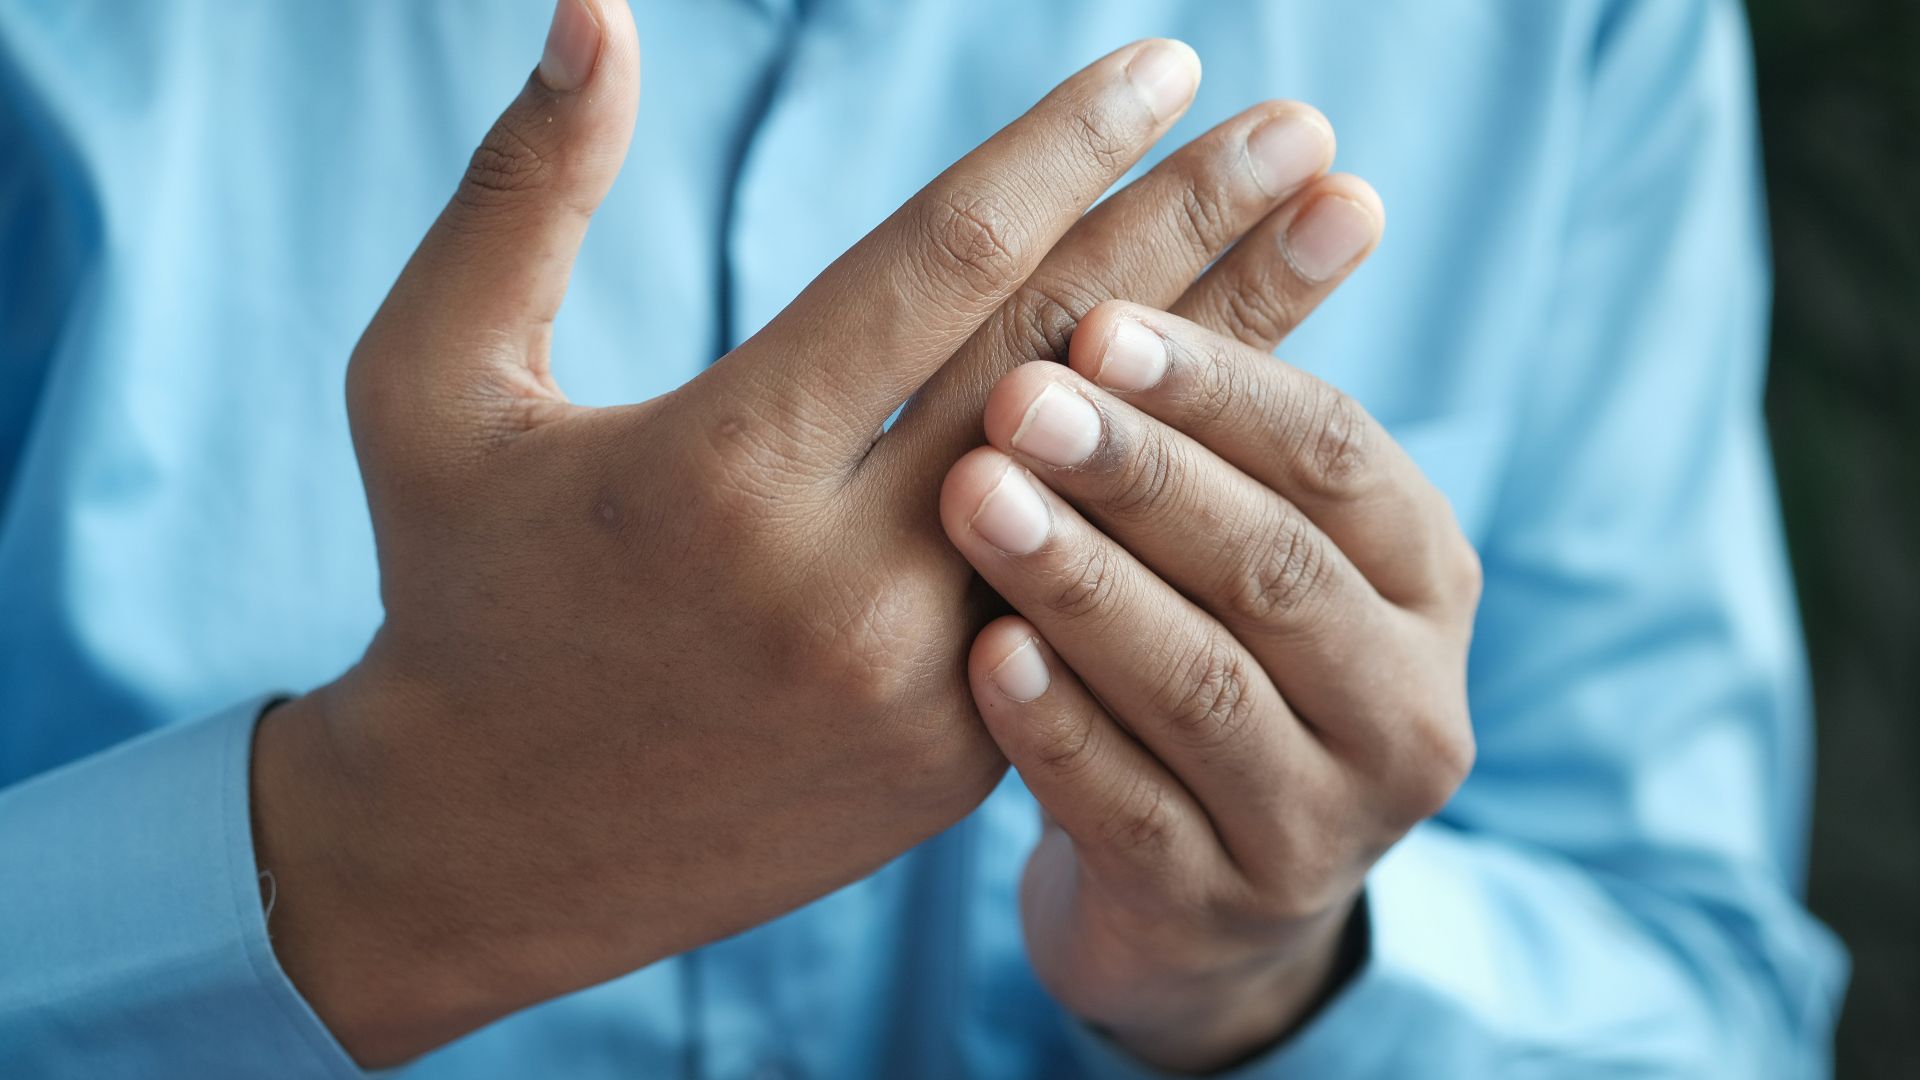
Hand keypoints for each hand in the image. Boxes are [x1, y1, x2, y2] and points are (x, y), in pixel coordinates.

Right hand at [251, 0, 1361, 1063]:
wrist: (488, 842)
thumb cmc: (456, 590)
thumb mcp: (427, 383)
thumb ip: (520, 193)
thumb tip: (598, 8)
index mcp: (716, 469)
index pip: (939, 265)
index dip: (1066, 149)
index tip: (1169, 65)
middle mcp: (838, 584)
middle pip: (1063, 362)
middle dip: (1200, 229)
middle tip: (1306, 133)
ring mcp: (918, 685)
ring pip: (1116, 488)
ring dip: (1240, 354)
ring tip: (1339, 233)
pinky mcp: (958, 758)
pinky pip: (1094, 592)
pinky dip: (1175, 492)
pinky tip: (1254, 405)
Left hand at [942, 294, 1481, 1071]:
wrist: (1200, 896)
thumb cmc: (1211, 658)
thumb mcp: (1252, 542)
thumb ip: (1240, 414)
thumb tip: (1297, 177)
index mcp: (1426, 582)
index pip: (1341, 456)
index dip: (1222, 383)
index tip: (1100, 315)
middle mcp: (1407, 706)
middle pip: (1275, 568)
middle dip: (1144, 473)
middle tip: (1019, 398)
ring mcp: (1320, 827)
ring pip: (1206, 689)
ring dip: (1089, 583)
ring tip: (978, 497)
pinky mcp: (1216, 911)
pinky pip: (1131, 813)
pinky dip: (1058, 727)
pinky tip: (982, 653)